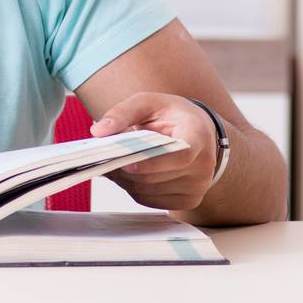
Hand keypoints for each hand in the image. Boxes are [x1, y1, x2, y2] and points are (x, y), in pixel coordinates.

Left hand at [89, 92, 217, 211]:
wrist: (197, 132)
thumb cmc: (171, 115)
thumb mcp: (149, 102)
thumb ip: (123, 112)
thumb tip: (99, 131)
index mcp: (198, 135)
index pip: (180, 156)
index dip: (151, 163)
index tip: (126, 162)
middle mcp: (204, 164)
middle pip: (157, 177)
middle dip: (126, 170)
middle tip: (104, 160)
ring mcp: (198, 186)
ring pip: (150, 191)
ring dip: (126, 181)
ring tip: (114, 164)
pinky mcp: (189, 200)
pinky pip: (151, 201)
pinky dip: (134, 189)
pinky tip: (129, 174)